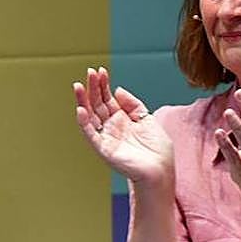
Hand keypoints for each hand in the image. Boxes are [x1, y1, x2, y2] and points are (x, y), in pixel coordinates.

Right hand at [73, 66, 173, 185]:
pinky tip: (81, 110)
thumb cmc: (157, 149)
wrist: (161, 170)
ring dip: (83, 101)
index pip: (107, 98)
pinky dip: (84, 123)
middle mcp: (111, 127)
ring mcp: (106, 137)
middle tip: (90, 72)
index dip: (103, 85)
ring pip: (90, 116)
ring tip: (79, 86)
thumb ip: (132, 104)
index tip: (100, 71)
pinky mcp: (103, 149)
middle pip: (97, 104)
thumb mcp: (147, 118)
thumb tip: (117, 89)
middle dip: (93, 88)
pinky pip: (91, 135)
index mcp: (121, 119)